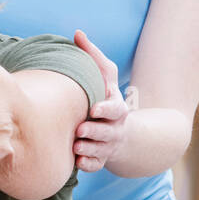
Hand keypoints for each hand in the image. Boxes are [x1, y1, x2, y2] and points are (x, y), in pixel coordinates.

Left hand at [71, 30, 128, 171]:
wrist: (122, 132)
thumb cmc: (107, 98)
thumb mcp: (106, 76)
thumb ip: (93, 56)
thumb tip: (77, 33)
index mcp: (116, 108)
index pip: (115, 109)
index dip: (106, 109)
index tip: (94, 109)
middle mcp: (114, 128)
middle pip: (106, 132)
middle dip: (94, 131)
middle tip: (80, 129)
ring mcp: (108, 146)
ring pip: (99, 150)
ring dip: (88, 148)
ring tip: (75, 145)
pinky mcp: (100, 159)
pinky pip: (95, 166)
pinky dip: (87, 164)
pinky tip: (77, 160)